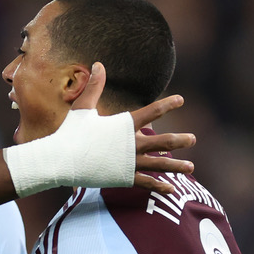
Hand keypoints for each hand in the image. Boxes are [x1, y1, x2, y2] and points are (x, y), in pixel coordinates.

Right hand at [72, 62, 194, 192]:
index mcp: (125, 125)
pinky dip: (159, 187)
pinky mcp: (123, 178)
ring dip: (176, 166)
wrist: (61, 160)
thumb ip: (95, 87)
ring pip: (159, 164)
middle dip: (180, 140)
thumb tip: (98, 64)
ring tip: (190, 167)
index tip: (180, 100)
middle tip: (192, 140)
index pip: (153, 111)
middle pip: (164, 141)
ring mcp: (129, 162)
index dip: (168, 104)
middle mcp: (132, 144)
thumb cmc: (70, 133)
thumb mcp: (83, 108)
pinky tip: (171, 189)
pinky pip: (146, 183)